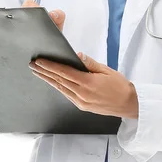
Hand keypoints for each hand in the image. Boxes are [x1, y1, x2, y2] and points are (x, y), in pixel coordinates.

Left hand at [21, 0, 137, 118]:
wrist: (128, 104)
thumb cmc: (119, 85)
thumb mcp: (106, 70)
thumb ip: (90, 63)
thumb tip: (77, 55)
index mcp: (88, 83)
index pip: (64, 72)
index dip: (50, 66)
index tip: (40, 61)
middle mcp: (81, 94)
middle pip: (59, 81)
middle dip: (45, 72)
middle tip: (33, 65)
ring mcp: (80, 102)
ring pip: (60, 88)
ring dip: (48, 80)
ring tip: (38, 72)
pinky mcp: (82, 106)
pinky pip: (66, 95)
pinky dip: (58, 87)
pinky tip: (52, 82)